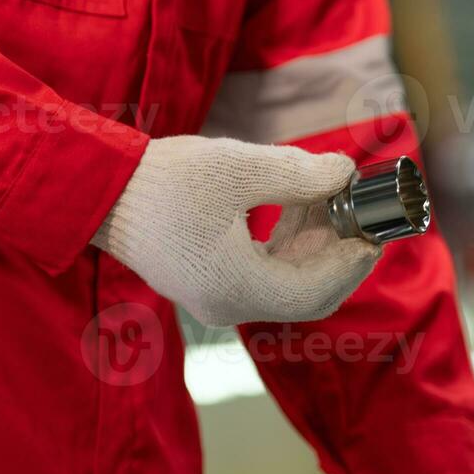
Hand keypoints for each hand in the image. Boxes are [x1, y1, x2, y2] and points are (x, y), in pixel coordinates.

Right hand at [93, 136, 378, 326]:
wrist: (98, 191)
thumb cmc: (162, 180)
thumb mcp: (238, 168)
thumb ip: (300, 174)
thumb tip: (347, 173)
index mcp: (238, 288)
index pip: (316, 292)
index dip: (352, 264)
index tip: (375, 231)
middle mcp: (230, 305)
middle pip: (306, 293)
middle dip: (339, 255)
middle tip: (363, 216)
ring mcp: (217, 297)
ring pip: (287, 282)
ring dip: (316, 246)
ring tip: (333, 200)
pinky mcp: (208, 281)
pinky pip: (264, 273)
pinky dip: (289, 245)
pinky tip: (300, 206)